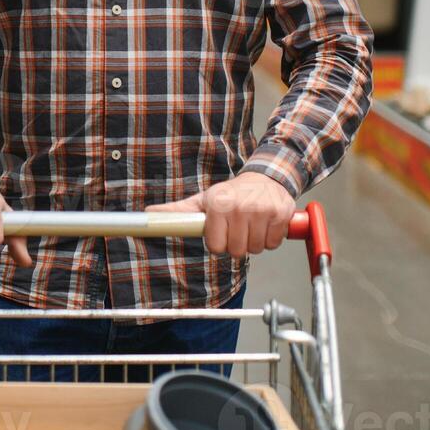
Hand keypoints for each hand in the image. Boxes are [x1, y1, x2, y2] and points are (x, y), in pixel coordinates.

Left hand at [146, 172, 295, 257]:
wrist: (265, 178)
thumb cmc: (231, 194)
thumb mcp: (203, 201)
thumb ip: (177, 212)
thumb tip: (148, 214)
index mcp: (218, 204)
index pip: (216, 246)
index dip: (218, 243)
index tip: (221, 232)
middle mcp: (240, 206)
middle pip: (236, 251)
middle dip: (236, 244)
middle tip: (237, 228)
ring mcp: (262, 211)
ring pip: (255, 249)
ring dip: (253, 242)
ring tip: (250, 225)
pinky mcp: (281, 215)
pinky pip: (273, 244)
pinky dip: (269, 238)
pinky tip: (264, 224)